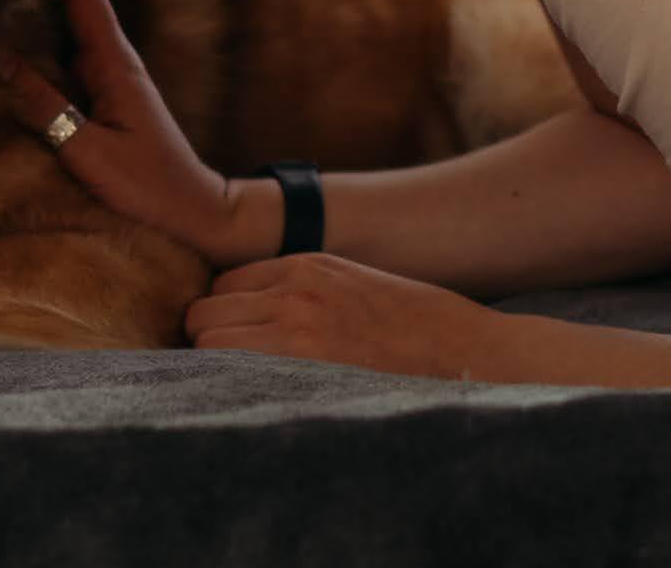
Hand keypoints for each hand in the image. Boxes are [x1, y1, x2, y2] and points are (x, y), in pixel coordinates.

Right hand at [0, 0, 258, 262]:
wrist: (193, 211)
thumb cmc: (149, 187)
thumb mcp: (91, 153)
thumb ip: (46, 109)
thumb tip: (0, 63)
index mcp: (114, 61)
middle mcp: (110, 59)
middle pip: (67, 1)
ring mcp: (104, 77)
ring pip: (60, 31)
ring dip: (24, 22)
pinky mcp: (98, 98)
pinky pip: (60, 61)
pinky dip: (30, 54)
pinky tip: (0, 65)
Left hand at [188, 253, 494, 377]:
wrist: (466, 353)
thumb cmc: (416, 328)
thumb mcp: (353, 286)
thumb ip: (303, 292)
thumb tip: (252, 320)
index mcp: (305, 266)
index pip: (223, 287)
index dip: (225, 318)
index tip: (236, 343)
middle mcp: (292, 292)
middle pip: (204, 315)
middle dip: (210, 341)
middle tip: (234, 372)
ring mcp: (295, 330)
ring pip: (208, 345)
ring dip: (217, 368)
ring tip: (246, 390)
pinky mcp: (304, 371)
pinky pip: (234, 376)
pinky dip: (232, 389)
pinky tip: (256, 403)